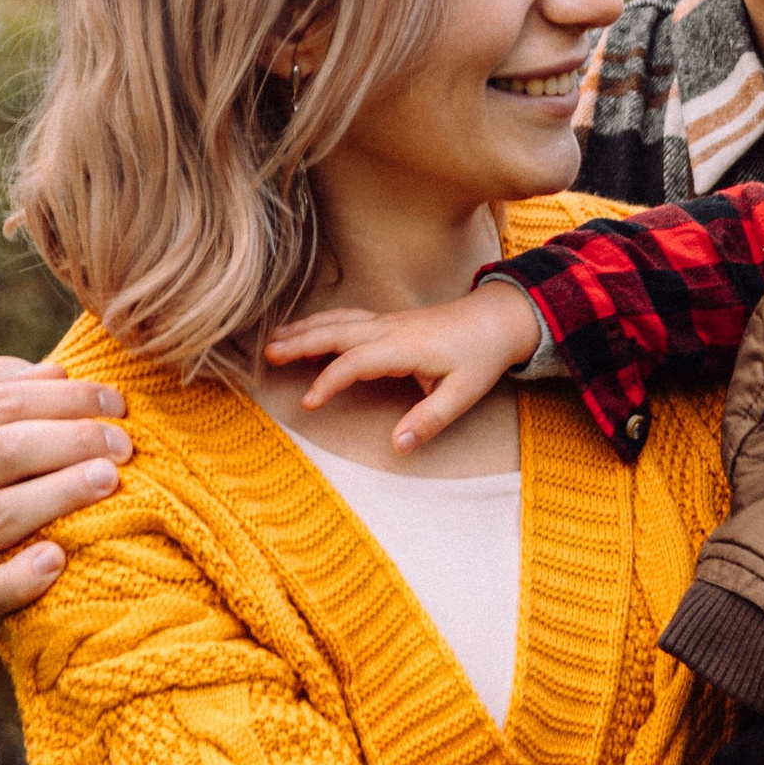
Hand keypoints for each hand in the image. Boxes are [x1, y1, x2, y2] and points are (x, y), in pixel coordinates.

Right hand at [269, 282, 546, 451]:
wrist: (495, 320)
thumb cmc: (480, 357)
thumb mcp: (462, 395)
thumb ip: (429, 421)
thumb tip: (398, 446)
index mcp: (404, 347)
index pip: (356, 361)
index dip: (329, 381)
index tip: (308, 402)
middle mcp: (389, 329)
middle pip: (336, 332)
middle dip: (300, 343)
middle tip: (268, 356)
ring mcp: (386, 321)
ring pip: (336, 321)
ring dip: (303, 330)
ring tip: (271, 342)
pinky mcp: (387, 320)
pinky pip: (345, 318)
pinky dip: (319, 323)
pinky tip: (302, 332)